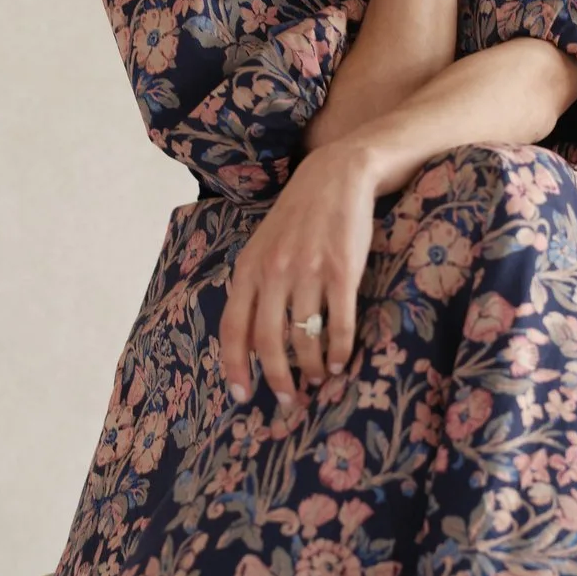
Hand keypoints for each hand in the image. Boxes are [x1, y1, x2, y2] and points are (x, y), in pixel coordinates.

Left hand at [220, 135, 380, 414]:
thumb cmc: (300, 214)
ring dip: (313, 368)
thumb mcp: (264, 243)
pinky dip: (340, 350)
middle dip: (277, 379)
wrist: (338, 175)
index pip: (233, 328)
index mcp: (249, 268)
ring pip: (305, 338)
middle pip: (268, 342)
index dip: (235, 366)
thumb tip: (250, 333)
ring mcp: (308, 272)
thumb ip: (254, 282)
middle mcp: (274, 273)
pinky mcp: (342, 271)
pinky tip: (343, 363)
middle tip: (289, 400)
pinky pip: (338, 323)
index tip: (241, 395)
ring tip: (320, 380)